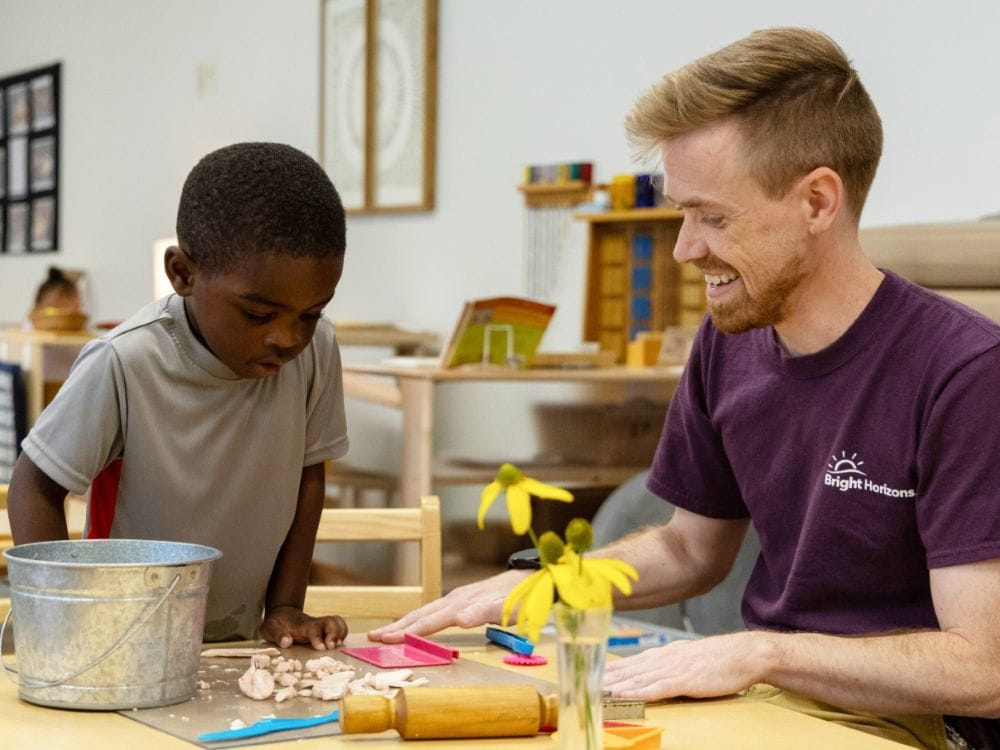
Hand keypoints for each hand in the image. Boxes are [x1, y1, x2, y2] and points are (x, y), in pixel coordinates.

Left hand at [261, 605, 347, 650]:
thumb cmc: (276, 624)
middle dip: (335, 633)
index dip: (318, 637)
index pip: (313, 628)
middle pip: (330, 621)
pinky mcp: (324, 628)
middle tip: (332, 646)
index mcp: (300, 626)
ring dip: (341, 632)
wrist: (282, 613)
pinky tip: (338, 643)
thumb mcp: (270, 629)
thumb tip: (287, 642)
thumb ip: (278, 635)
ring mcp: (320, 625)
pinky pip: (339, 626)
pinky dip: (343, 633)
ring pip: (337, 621)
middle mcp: (313, 623)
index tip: (322, 648)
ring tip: (337, 645)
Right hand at [367, 569, 529, 642]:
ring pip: (425, 611)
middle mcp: (456, 599)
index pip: (430, 620)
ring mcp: (458, 598)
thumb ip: (484, 611)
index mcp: (462, 604)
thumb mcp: (507, 607)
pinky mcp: (462, 600)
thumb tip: (460, 618)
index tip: (387, 639)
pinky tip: (413, 624)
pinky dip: (418, 618)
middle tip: (373, 636)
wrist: (531, 580)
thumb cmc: (520, 597)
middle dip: (397, 626)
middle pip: (421, 614)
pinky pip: (433, 610)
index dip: (408, 631)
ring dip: (404, 622)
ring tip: (384, 632)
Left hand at [603, 631, 771, 700]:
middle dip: (604, 678)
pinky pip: (657, 688)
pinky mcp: (685, 680)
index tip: (590, 675)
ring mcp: (673, 668)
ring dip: (615, 686)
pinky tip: (624, 695)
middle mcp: (663, 658)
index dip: (609, 670)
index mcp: (664, 654)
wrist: (745, 654)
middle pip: (627, 669)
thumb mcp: (688, 658)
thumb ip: (668, 664)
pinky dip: (638, 692)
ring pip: (637, 678)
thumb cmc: (720, 659)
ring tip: (595, 691)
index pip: (630, 662)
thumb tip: (651, 673)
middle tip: (582, 683)